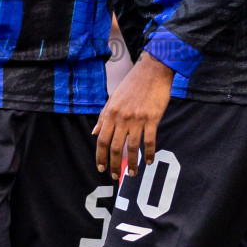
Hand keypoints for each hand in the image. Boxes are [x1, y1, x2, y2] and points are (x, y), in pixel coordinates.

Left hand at [93, 53, 172, 179]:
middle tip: (115, 176)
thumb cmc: (132, 84)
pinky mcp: (152, 119)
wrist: (152, 71)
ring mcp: (138, 119)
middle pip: (115, 147)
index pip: (102, 140)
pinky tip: (148, 161)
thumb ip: (103, 116)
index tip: (101, 168)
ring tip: (133, 173)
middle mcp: (122, 118)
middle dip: (114, 164)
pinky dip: (149, 153)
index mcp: (111, 113)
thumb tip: (94, 132)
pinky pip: (149, 141)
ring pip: (132, 147)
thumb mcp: (113, 98)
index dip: (100, 156)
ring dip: (132, 163)